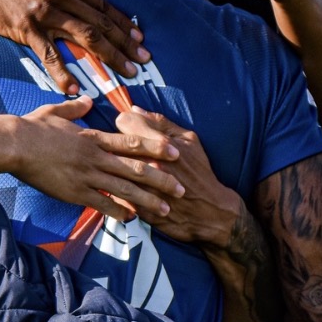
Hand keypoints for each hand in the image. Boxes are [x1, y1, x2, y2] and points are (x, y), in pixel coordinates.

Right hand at [0, 0, 148, 93]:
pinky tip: (75, 87)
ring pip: (85, 38)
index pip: (102, 3)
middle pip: (101, 23)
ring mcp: (44, 11)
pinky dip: (63, 72)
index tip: (138, 39)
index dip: (123, 24)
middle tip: (142, 62)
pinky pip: (49, 54)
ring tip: (124, 74)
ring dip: (108, 58)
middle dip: (125, 45)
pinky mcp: (25, 27)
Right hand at [13, 97, 183, 221]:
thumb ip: (75, 107)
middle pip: (135, 168)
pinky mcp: (74, 192)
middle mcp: (95, 157)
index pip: (131, 142)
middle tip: (182, 188)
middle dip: (161, 179)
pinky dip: (119, 212)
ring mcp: (86, 176)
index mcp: (92, 137)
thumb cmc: (33, 127)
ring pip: (124, 189)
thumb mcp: (55, 111)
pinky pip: (102, 204)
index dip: (155, 147)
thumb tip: (88, 100)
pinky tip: (132, 218)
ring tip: (166, 209)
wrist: (14, 145)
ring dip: (147, 200)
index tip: (174, 152)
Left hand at [114, 106, 242, 248]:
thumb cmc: (199, 172)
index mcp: (162, 144)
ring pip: (111, 168)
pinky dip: (113, 187)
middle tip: (120, 147)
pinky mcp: (138, 206)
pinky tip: (117, 185)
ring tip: (115, 165)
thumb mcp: (189, 141)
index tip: (127, 129)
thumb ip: (161, 122)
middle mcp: (150, 164)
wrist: (210, 212)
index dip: (124, 124)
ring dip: (111, 165)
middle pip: (114, 143)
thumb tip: (135, 109)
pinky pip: (114, 192)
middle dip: (115, 143)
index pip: (124, 122)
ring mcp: (143, 186)